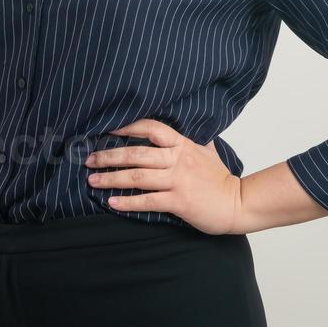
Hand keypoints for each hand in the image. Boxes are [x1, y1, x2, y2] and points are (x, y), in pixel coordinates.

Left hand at [85, 118, 246, 235]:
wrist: (239, 204)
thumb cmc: (220, 179)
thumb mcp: (208, 151)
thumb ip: (193, 139)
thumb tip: (189, 123)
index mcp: (183, 145)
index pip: (151, 128)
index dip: (127, 127)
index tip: (107, 129)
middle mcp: (178, 160)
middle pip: (136, 153)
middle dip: (108, 156)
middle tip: (88, 160)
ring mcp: (179, 180)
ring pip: (137, 176)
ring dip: (111, 178)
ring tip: (92, 181)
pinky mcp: (179, 201)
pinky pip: (147, 200)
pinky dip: (128, 202)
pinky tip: (112, 203)